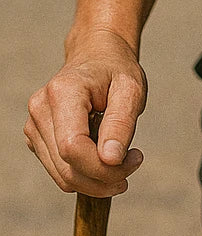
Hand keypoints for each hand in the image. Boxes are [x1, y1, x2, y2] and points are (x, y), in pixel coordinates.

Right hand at [25, 28, 147, 197]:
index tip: (135, 159)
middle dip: (104, 178)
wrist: (96, 55)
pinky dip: (84, 172)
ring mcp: (33, 125)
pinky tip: (102, 152)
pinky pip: (60, 171)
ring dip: (96, 180)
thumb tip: (110, 160)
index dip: (103, 167)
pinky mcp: (36, 138)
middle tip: (134, 163)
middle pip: (67, 168)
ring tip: (122, 158)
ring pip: (62, 176)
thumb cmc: (116, 70)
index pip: (72, 148)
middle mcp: (40, 110)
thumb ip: (121, 123)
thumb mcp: (131, 89)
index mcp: (62, 92)